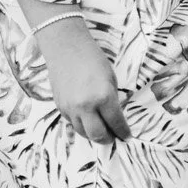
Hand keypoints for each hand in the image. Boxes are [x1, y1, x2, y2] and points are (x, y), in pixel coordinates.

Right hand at [38, 21, 130, 144]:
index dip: (123, 132)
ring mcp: (70, 109)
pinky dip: (82, 126)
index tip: (127, 136)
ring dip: (94, 135)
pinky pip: (73, 124)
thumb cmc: (92, 59)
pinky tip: (89, 121)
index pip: (116, 123)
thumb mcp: (110, 79)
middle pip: (98, 135)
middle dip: (108, 139)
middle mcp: (85, 106)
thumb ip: (112, 101)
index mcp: (103, 97)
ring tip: (102, 131)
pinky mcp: (60, 107)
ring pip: (83, 133)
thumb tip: (114, 119)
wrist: (66, 48)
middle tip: (114, 137)